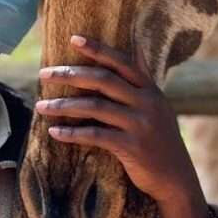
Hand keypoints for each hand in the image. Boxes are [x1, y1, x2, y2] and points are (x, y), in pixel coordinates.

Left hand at [36, 36, 211, 217]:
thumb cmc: (160, 140)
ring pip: (95, 106)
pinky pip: (95, 135)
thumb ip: (142, 82)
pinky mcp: (132, 147)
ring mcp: (140, 124)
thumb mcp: (158, 106)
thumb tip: (135, 48)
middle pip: (103, 80)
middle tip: (44, 74)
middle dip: (70, 74)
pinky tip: (55, 131)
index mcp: (150, 89)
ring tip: (40, 105)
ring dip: (64, 105)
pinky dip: (72, 133)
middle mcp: (147, 102)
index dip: (98, 49)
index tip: (74, 39)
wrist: (176, 178)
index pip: (121, 62)